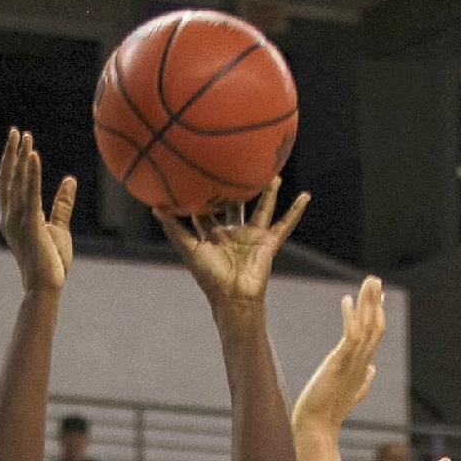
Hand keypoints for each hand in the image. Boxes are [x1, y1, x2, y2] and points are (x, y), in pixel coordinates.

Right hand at [0, 128, 75, 293]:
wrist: (47, 287)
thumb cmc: (52, 262)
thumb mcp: (59, 228)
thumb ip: (62, 203)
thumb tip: (69, 180)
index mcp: (13, 218)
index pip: (10, 184)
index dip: (12, 162)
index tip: (19, 142)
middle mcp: (10, 217)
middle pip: (9, 178)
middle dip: (12, 153)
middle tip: (16, 131)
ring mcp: (18, 221)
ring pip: (17, 182)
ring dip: (21, 158)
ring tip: (25, 137)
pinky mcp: (31, 226)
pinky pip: (31, 194)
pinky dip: (31, 174)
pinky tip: (33, 156)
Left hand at [155, 179, 309, 311]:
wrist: (233, 297)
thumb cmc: (209, 277)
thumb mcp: (189, 249)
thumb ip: (174, 229)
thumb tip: (155, 207)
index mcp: (213, 234)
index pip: (208, 208)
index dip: (203, 192)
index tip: (198, 169)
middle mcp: (232, 232)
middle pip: (235, 204)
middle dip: (234, 187)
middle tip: (234, 162)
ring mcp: (251, 237)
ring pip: (261, 208)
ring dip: (268, 192)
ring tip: (272, 171)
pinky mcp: (268, 243)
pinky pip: (284, 225)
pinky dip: (295, 212)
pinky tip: (305, 197)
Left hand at [292, 276, 385, 441]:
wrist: (315, 428)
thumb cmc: (327, 413)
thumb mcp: (350, 393)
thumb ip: (363, 381)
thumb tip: (373, 369)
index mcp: (363, 368)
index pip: (375, 335)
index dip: (377, 313)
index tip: (377, 295)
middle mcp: (362, 364)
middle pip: (376, 327)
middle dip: (376, 302)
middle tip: (375, 279)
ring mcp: (352, 364)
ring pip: (368, 328)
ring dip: (368, 303)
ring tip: (369, 282)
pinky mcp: (339, 364)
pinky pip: (350, 336)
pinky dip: (350, 317)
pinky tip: (346, 300)